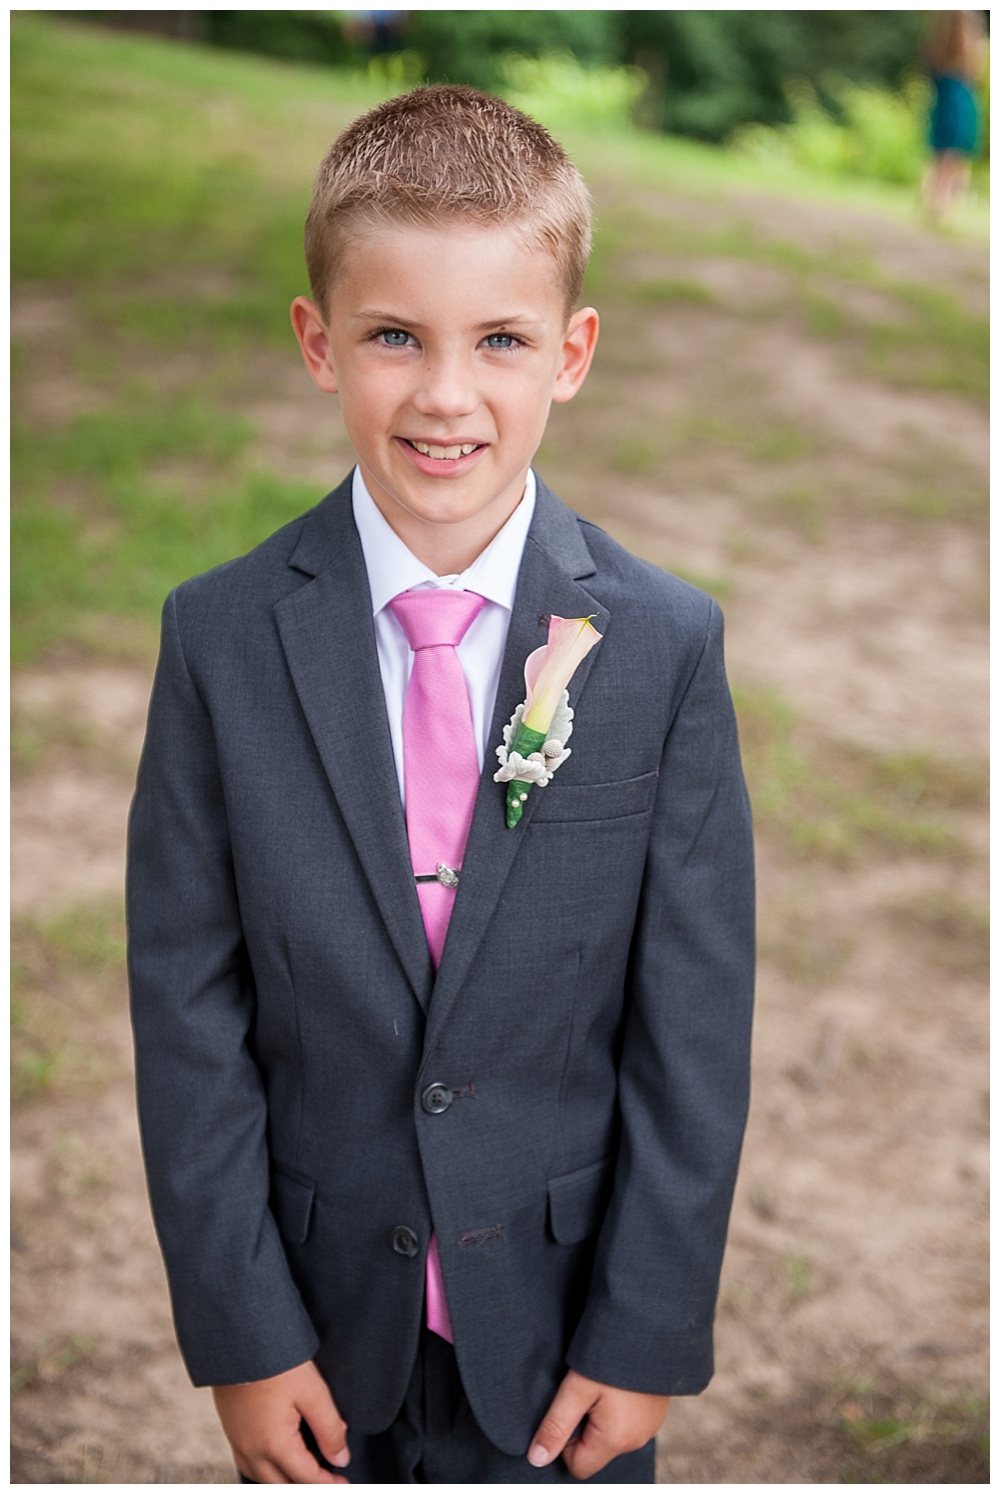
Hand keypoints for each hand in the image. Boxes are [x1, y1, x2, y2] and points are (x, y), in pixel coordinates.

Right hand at [212, 1359, 349, 1482]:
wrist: (240, 1338)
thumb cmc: (276, 1361)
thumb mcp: (313, 1392)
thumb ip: (329, 1428)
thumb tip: (340, 1457)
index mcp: (274, 1444)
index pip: (306, 1478)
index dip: (328, 1484)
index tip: (343, 1484)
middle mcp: (251, 1450)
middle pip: (282, 1485)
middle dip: (306, 1485)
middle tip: (328, 1480)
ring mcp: (237, 1441)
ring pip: (261, 1478)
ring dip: (284, 1480)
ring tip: (305, 1471)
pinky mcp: (230, 1428)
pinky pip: (247, 1463)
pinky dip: (266, 1469)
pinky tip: (277, 1458)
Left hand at [527, 1369, 668, 1479]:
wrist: (650, 1327)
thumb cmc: (612, 1355)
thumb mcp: (576, 1388)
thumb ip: (556, 1426)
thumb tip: (537, 1458)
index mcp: (615, 1440)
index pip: (578, 1466)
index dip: (565, 1441)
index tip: (570, 1408)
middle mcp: (635, 1441)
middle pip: (595, 1452)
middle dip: (584, 1427)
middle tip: (586, 1392)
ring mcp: (649, 1428)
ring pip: (610, 1437)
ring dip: (601, 1418)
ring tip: (602, 1384)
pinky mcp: (654, 1415)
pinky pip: (627, 1425)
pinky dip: (618, 1411)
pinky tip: (617, 1384)